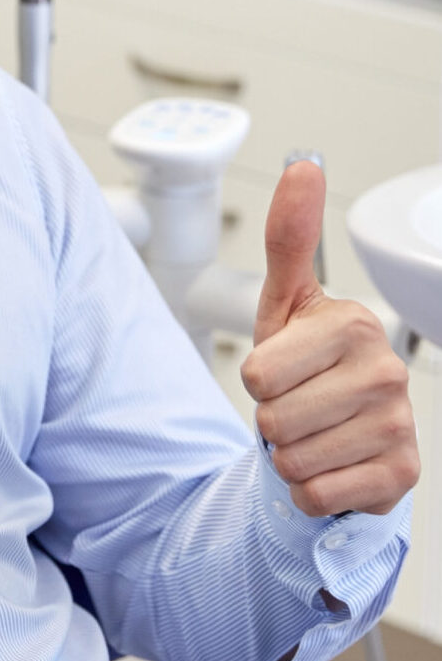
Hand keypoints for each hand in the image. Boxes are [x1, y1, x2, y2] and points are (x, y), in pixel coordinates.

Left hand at [241, 159, 419, 517]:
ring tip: (313, 433)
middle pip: (273, 420)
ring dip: (290, 457)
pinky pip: (317, 494)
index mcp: (353, 325)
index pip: (258, 373)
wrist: (341, 432)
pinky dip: (312, 490)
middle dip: (272, 421)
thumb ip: (289, 237)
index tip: (284, 370)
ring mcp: (398, 424)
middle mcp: (385, 372)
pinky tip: (333, 464)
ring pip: (293, 460)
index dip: (258, 380)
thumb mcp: (286, 301)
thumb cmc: (306, 366)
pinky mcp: (402, 474)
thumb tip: (304, 167)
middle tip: (297, 407)